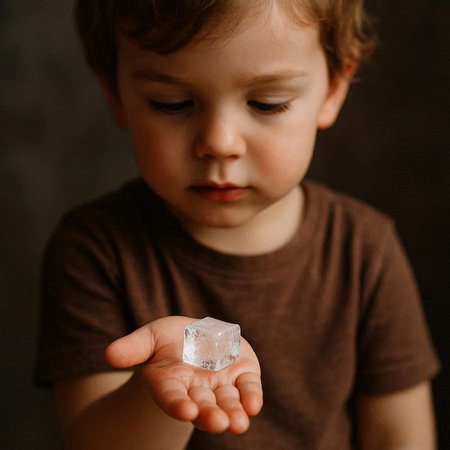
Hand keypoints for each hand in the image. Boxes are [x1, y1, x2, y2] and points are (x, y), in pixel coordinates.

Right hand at [105, 316, 262, 433]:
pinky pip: (247, 388)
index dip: (177, 404)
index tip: (185, 411)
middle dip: (210, 415)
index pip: (171, 396)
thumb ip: (133, 347)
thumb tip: (109, 354)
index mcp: (170, 382)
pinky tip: (254, 405)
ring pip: (227, 402)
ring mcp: (220, 384)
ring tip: (239, 423)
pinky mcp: (242, 375)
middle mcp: (196, 390)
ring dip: (233, 413)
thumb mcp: (150, 337)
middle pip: (202, 406)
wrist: (197, 336)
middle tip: (219, 423)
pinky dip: (251, 396)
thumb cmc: (170, 339)